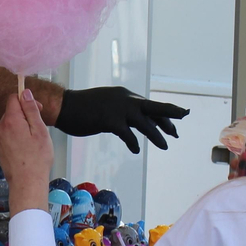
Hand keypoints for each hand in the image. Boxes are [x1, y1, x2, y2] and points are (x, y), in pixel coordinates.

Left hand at [0, 91, 54, 214]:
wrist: (26, 182)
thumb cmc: (36, 160)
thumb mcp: (40, 130)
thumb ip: (31, 109)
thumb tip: (25, 93)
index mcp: (11, 121)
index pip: (13, 98)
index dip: (26, 100)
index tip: (36, 109)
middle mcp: (0, 128)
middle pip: (12, 111)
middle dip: (25, 115)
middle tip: (38, 128)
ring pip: (10, 123)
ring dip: (21, 127)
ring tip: (32, 141)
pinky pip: (8, 135)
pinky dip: (16, 137)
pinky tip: (26, 148)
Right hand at [54, 86, 187, 153]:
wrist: (64, 106)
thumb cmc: (83, 108)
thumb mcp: (107, 105)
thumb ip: (122, 111)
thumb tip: (134, 122)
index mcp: (125, 95)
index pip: (149, 105)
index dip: (164, 114)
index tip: (178, 117)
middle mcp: (125, 99)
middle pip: (153, 108)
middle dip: (170, 116)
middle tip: (181, 125)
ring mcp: (118, 109)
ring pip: (144, 123)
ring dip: (156, 135)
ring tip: (166, 145)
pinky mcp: (109, 120)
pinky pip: (127, 134)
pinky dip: (133, 143)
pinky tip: (136, 150)